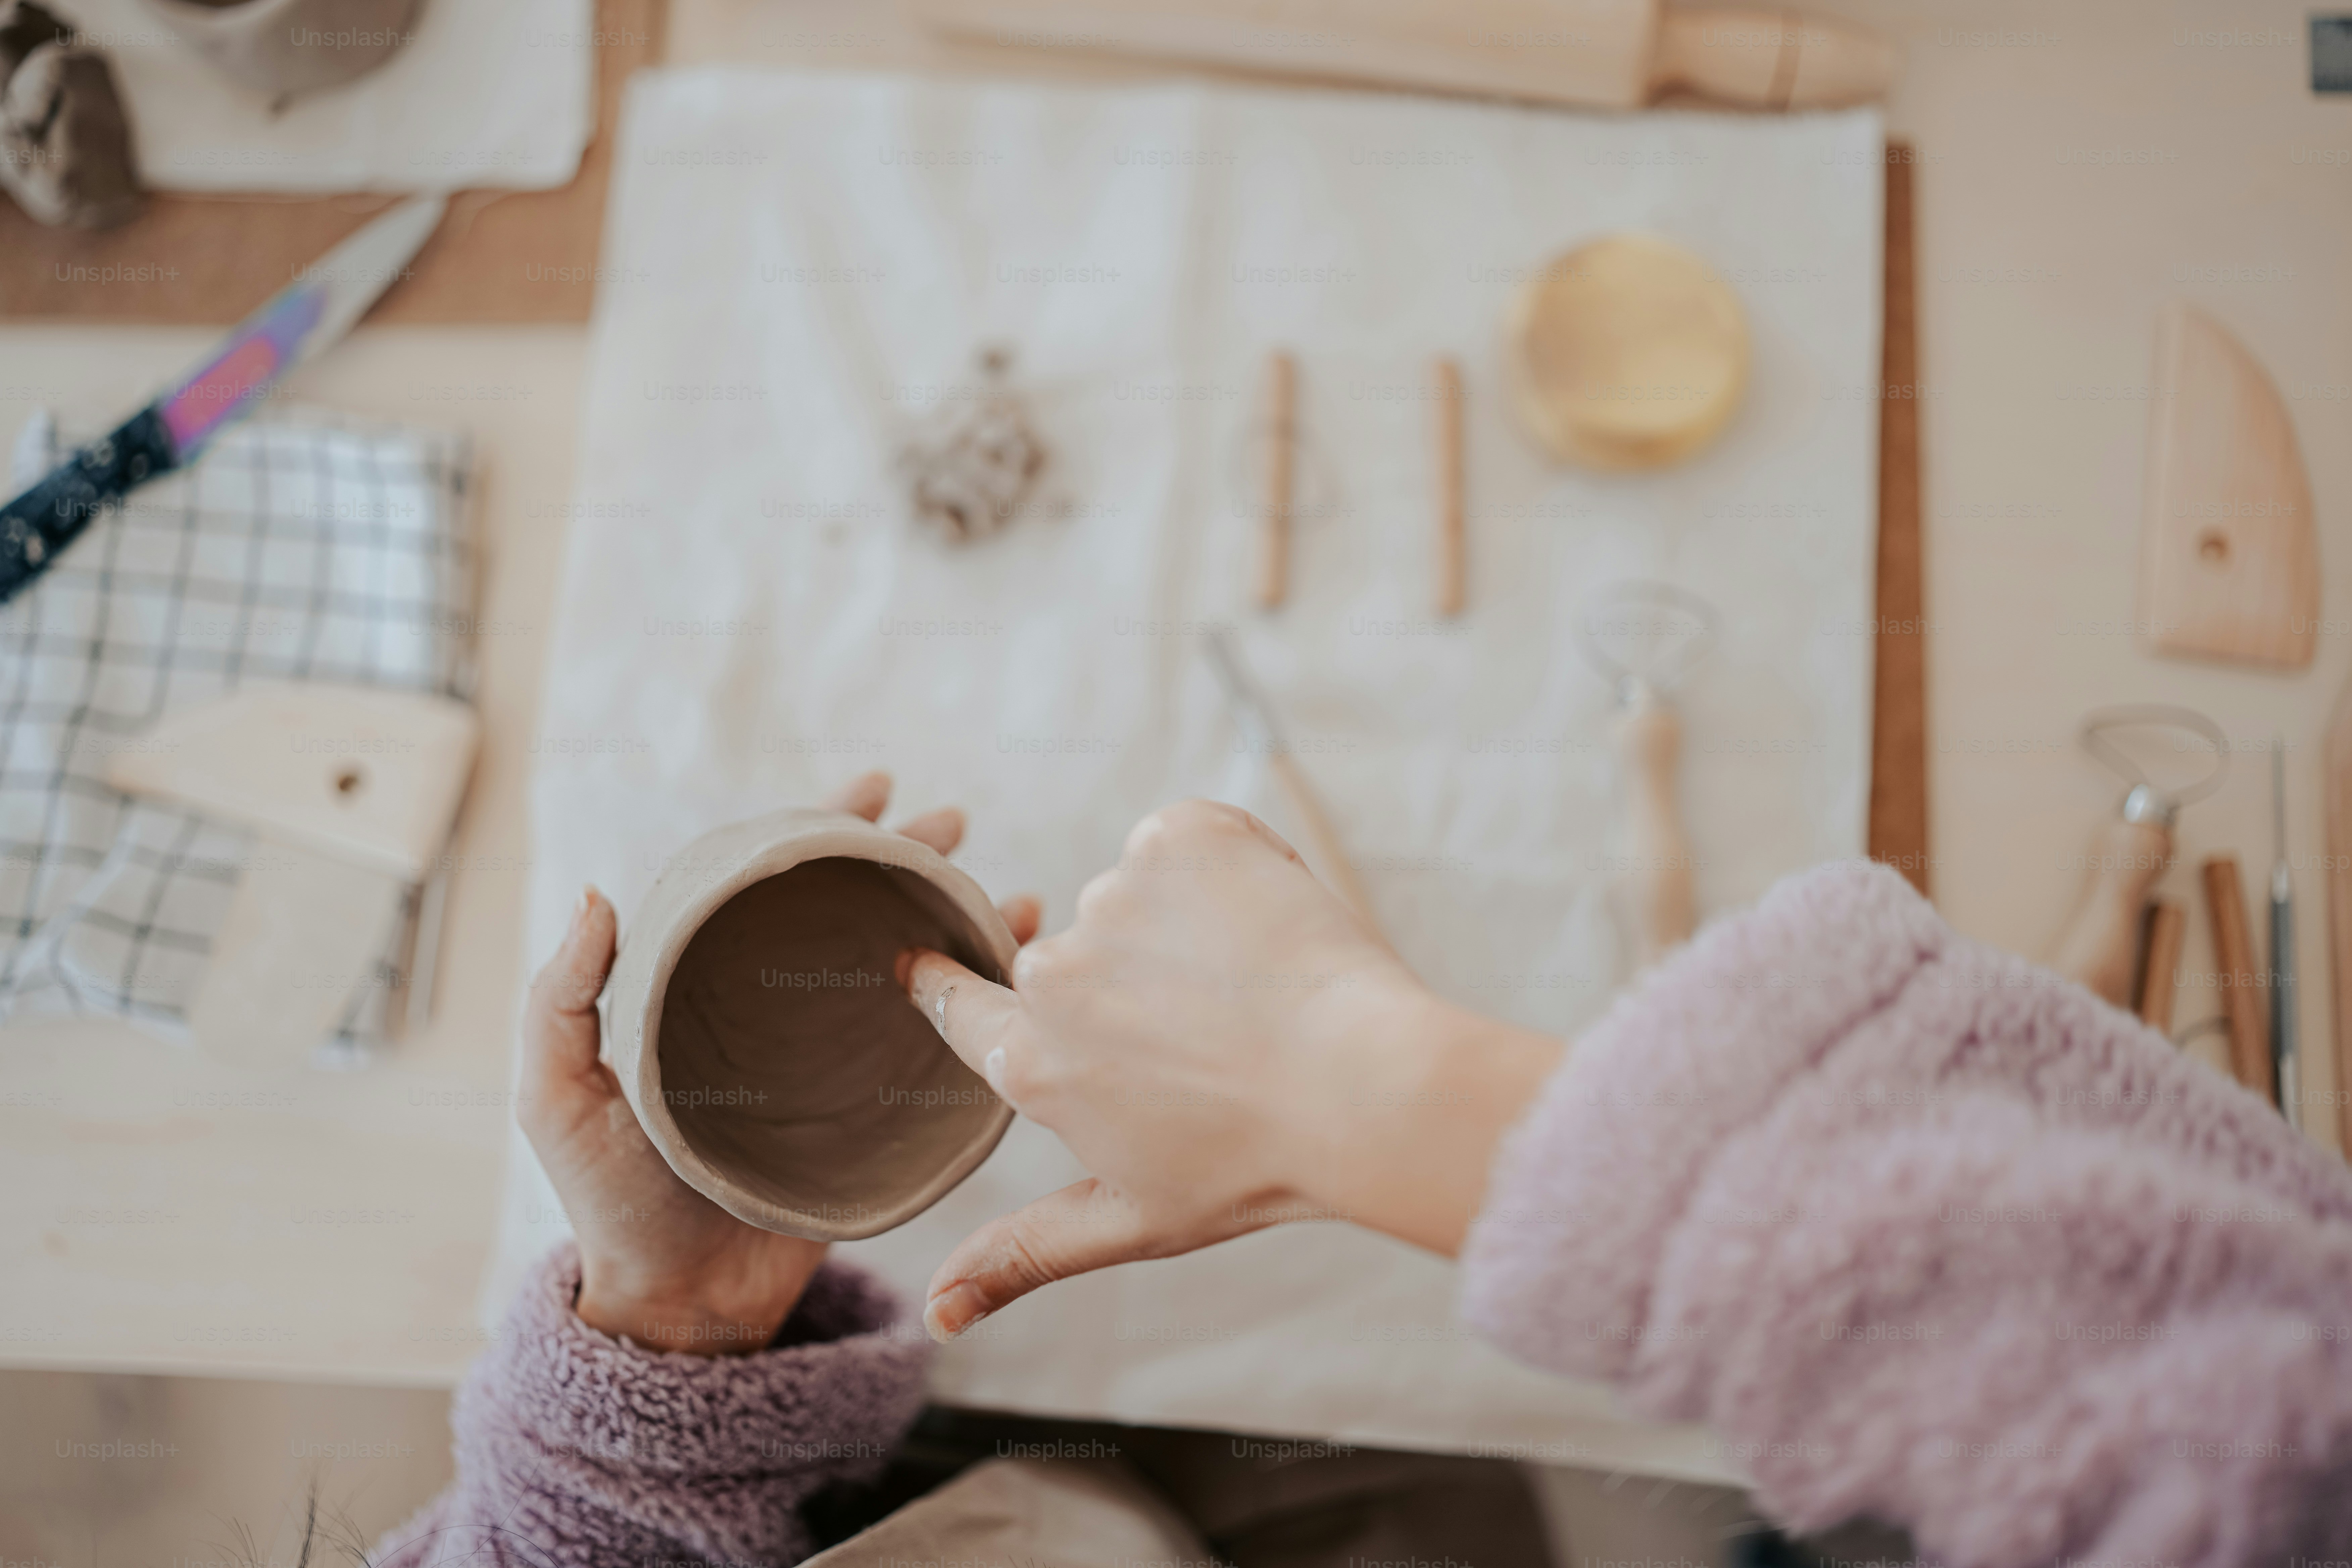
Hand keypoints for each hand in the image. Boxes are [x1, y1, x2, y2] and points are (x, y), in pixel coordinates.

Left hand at [522, 770, 1041, 1354]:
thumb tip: (598, 892)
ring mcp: (837, 1064)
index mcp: (712, 990)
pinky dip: (987, 1002)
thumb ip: (563, 999)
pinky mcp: (879, 1118)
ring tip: (1013, 892)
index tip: (873, 785)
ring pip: (909, 966)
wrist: (677, 1302)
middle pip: (855, 910)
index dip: (822, 826)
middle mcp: (782, 1013)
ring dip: (964, 920)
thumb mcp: (557, 1095)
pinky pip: (942, 1045)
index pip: (773, 884)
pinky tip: (1021, 970)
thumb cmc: (608, 1202)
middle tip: (955, 823)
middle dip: (910, 857)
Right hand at [901, 800, 1560, 1340]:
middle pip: (1077, 959)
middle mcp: (1055, 973)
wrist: (1367, 1088)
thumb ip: (1022, 1254)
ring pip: (1140, 899)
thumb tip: (938, 1314)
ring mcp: (1116, 896)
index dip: (949, 984)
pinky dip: (1227, 871)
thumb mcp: (1133, 1218)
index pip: (958, 1005)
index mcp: (1033, 1061)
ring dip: (1188, 927)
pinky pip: (1187, 843)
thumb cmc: (1257, 1165)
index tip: (935, 964)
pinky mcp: (1182, 836)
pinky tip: (1270, 929)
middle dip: (1133, 982)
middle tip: (1214, 1028)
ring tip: (1257, 988)